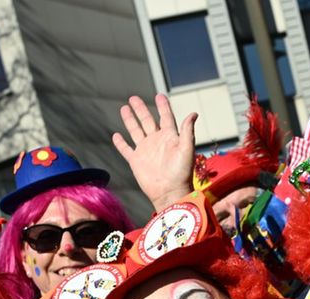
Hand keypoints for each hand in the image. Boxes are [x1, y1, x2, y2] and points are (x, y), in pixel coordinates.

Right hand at [113, 94, 198, 211]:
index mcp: (170, 137)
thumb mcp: (187, 149)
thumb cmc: (182, 173)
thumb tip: (193, 113)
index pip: (166, 117)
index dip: (163, 106)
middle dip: (140, 109)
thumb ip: (188, 131)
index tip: (159, 95)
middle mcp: (156, 141)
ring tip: (124, 108)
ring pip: (135, 131)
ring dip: (130, 120)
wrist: (170, 192)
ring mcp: (145, 151)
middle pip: (147, 120)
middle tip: (133, 97)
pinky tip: (116, 135)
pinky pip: (126, 149)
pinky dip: (120, 143)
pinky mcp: (136, 161)